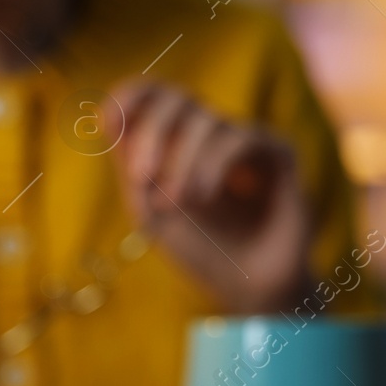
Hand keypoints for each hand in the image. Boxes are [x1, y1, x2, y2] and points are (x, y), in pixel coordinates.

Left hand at [106, 78, 312, 311]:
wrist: (250, 288)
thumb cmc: (200, 250)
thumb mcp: (152, 211)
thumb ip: (131, 165)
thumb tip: (107, 115)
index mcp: (176, 143)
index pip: (154, 98)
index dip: (131, 97)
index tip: (109, 118)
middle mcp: (210, 135)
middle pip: (178, 98)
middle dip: (152, 131)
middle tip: (141, 176)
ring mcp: (245, 140)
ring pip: (207, 120)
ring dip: (182, 161)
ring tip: (176, 203)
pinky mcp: (278, 151)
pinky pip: (240, 137)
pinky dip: (214, 163)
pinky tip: (205, 195)